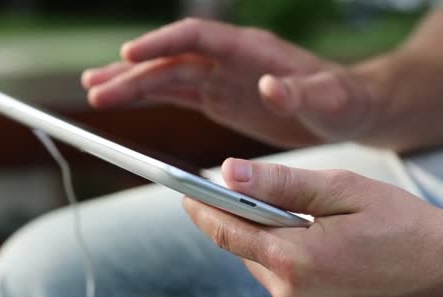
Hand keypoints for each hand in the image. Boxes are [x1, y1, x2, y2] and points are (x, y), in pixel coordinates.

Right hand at [81, 18, 375, 147]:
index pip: (197, 38)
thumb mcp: (329, 100)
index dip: (162, 44)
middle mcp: (230, 60)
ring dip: (131, 85)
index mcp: (251, 50)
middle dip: (133, 74)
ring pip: (167, 77)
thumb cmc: (342, 102)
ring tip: (95, 92)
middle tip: (95, 90)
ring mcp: (222, 79)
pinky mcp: (221, 99)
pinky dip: (150, 98)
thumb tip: (268, 87)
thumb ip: (300, 93)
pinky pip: (178, 95)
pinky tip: (125, 100)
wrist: (347, 111)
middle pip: (172, 60)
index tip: (129, 55)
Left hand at [183, 158, 442, 296]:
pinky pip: (283, 288)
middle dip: (246, 221)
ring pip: (264, 269)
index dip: (203, 209)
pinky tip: (316, 250)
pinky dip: (288, 265)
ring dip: (271, 244)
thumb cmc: (403, 223)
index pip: (229, 231)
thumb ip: (280, 184)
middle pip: (247, 250)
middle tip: (253, 195)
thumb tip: (227, 173)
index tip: (184, 191)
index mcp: (297, 260)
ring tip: (305, 224)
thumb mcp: (342, 190)